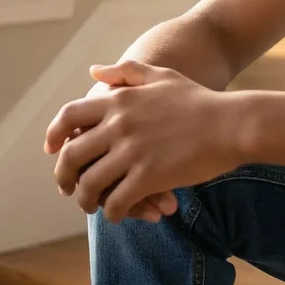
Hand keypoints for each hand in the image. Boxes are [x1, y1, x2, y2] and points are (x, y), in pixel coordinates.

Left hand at [44, 61, 233, 222]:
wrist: (232, 123)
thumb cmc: (199, 100)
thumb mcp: (162, 76)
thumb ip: (126, 71)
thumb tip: (93, 72)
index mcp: (120, 100)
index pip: (68, 116)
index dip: (53, 135)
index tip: (52, 150)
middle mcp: (120, 124)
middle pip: (71, 156)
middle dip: (63, 177)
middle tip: (69, 187)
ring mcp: (133, 152)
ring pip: (89, 185)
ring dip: (86, 200)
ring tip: (94, 205)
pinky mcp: (148, 177)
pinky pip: (116, 203)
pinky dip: (113, 213)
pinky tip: (119, 213)